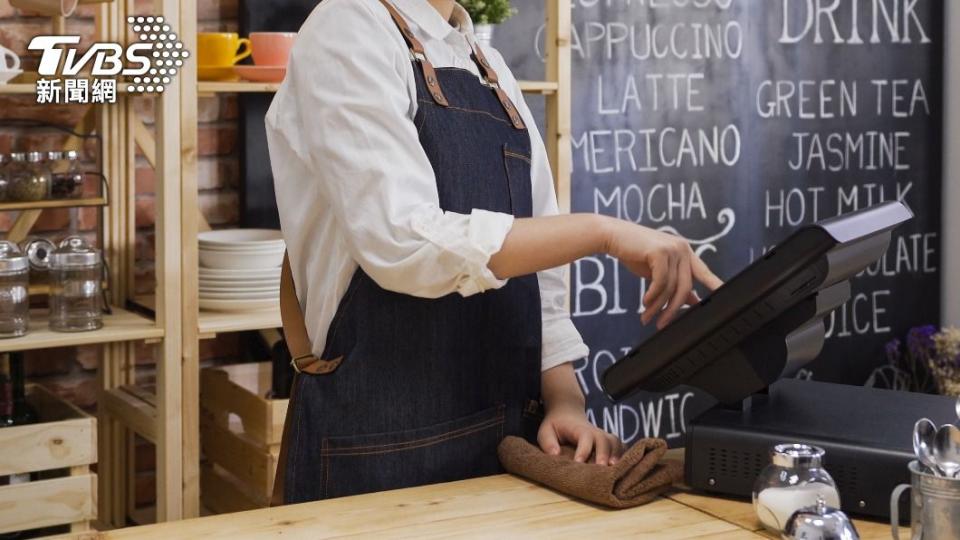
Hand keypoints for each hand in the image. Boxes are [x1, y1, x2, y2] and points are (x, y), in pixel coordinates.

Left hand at [537, 404, 624, 465]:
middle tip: (601, 467)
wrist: (567, 412)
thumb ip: (548, 442)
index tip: (578, 463)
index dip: (583, 449)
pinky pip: (619, 446)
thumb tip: (555, 455)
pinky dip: (623, 455)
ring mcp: (602, 435)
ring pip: (614, 442)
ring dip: (616, 454)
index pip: (585, 437)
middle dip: (603, 453)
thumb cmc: (555, 425)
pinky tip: (623, 467)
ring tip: (615, 469)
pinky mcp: (607, 442)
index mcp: (579, 428)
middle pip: (604, 439)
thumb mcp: (545, 431)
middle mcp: (594, 431)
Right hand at [603, 219, 722, 328]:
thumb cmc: (634, 252)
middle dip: (673, 308)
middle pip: (685, 286)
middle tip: (662, 323)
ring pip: (670, 287)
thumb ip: (672, 283)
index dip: (715, 285)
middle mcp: (682, 249)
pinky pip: (660, 281)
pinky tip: (645, 301)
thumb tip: (690, 300)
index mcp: (685, 252)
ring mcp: (673, 249)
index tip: (724, 296)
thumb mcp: (656, 270)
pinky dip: (652, 295)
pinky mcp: (660, 252)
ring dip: (657, 305)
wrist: (612, 235)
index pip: (704, 271)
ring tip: (647, 316)